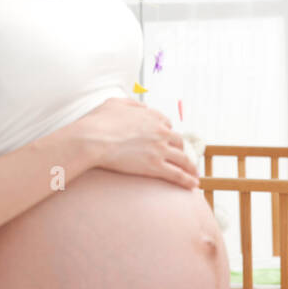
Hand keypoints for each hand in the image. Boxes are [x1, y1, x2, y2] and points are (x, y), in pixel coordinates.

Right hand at [79, 97, 199, 189]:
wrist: (93, 139)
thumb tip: (141, 107)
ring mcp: (159, 149)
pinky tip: (193, 185)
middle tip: (183, 157)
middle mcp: (160, 131)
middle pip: (178, 141)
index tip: (167, 139)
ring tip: (194, 174)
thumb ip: (131, 104)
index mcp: (152, 116)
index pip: (167, 123)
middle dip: (181, 149)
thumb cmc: (99, 121)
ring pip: (182, 158)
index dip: (167, 132)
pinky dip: (187, 180)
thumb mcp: (115, 103)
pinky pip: (177, 174)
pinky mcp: (155, 166)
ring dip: (190, 167)